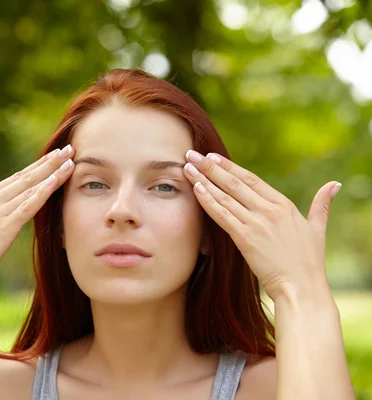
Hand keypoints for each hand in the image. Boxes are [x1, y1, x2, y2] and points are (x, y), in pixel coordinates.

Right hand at [0, 145, 75, 290]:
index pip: (17, 177)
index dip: (38, 165)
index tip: (54, 154)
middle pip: (26, 177)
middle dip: (49, 162)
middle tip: (69, 148)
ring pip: (30, 187)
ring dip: (52, 173)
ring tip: (70, 160)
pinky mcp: (5, 226)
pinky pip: (28, 205)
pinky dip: (43, 192)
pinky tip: (56, 180)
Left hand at [182, 150, 340, 301]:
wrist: (302, 288)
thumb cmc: (309, 261)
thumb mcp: (317, 228)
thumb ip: (321, 204)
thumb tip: (334, 185)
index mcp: (284, 205)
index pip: (251, 179)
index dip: (229, 167)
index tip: (212, 156)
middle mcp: (269, 210)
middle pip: (234, 183)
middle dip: (210, 167)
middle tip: (191, 154)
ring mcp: (256, 223)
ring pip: (225, 196)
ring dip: (203, 180)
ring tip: (187, 167)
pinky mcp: (245, 238)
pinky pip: (222, 215)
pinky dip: (208, 201)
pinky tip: (196, 189)